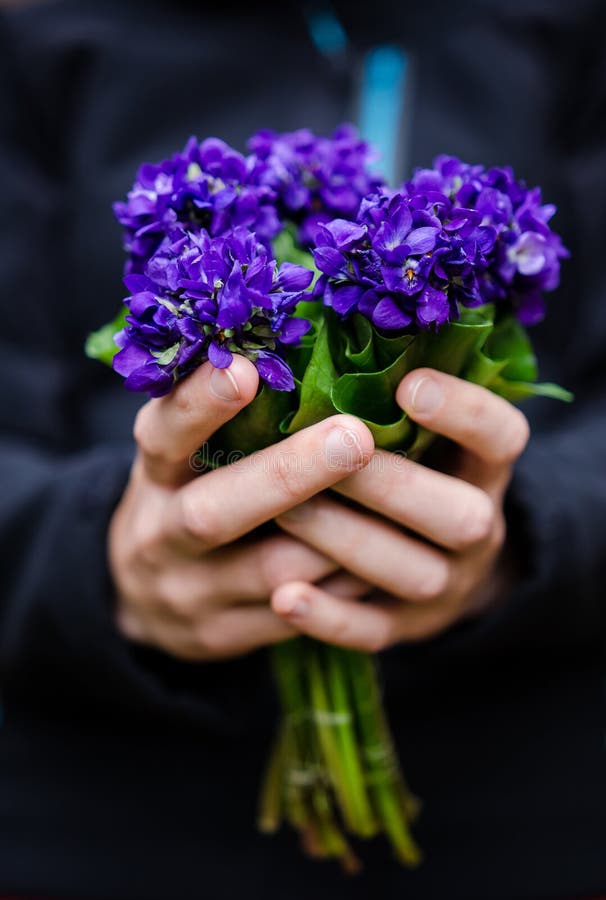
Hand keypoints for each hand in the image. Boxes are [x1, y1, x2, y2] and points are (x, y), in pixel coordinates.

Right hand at [109, 356, 373, 660]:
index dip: (199, 405)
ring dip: (337, 535)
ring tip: (399, 496)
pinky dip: (342, 587)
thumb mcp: (179, 453)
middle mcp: (160, 535)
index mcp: (151, 474)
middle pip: (217, 513)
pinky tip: (387, 556)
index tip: (246, 368)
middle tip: (355, 438)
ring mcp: (191, 593)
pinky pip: (292, 619)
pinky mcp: (221, 637)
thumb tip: (293, 346)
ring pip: (271, 572)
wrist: (141, 595)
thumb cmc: (182, 493)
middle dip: (288, 475)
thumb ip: (216, 416)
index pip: (162, 435)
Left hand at [272, 368, 529, 649]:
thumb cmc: (402, 470)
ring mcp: (446, 585)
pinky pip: (374, 633)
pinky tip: (282, 598)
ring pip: (414, 573)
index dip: (465, 414)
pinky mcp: (404, 627)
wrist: (425, 557)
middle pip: (461, 517)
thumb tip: (325, 341)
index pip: (502, 439)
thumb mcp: (413, 434)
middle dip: (390, 484)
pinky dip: (329, 619)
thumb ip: (385, 403)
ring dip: (349, 541)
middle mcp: (477, 530)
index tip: (408, 384)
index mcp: (483, 470)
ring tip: (284, 512)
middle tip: (325, 453)